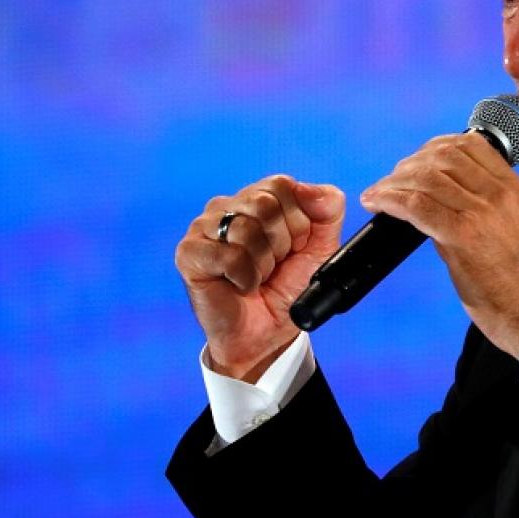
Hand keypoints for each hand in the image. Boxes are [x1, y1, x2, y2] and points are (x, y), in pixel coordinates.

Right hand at [174, 175, 344, 380]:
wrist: (269, 332)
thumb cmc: (288, 287)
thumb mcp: (322, 246)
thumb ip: (329, 210)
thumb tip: (312, 190)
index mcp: (257, 197)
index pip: (282, 186)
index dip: (298, 221)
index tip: (296, 246)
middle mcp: (227, 206)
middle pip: (264, 204)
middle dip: (282, 243)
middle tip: (275, 264)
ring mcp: (204, 227)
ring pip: (246, 231)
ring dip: (264, 264)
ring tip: (258, 276)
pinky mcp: (189, 254)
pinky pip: (229, 257)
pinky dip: (246, 278)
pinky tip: (242, 286)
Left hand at [359, 133, 518, 356]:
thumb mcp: (515, 228)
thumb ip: (482, 208)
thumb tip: (439, 204)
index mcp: (515, 189)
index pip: (471, 145)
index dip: (435, 147)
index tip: (416, 161)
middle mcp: (501, 194)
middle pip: (444, 155)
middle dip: (410, 164)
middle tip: (393, 181)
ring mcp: (483, 212)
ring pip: (426, 177)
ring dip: (394, 182)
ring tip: (378, 194)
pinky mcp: (463, 236)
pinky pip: (416, 205)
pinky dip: (390, 200)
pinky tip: (377, 204)